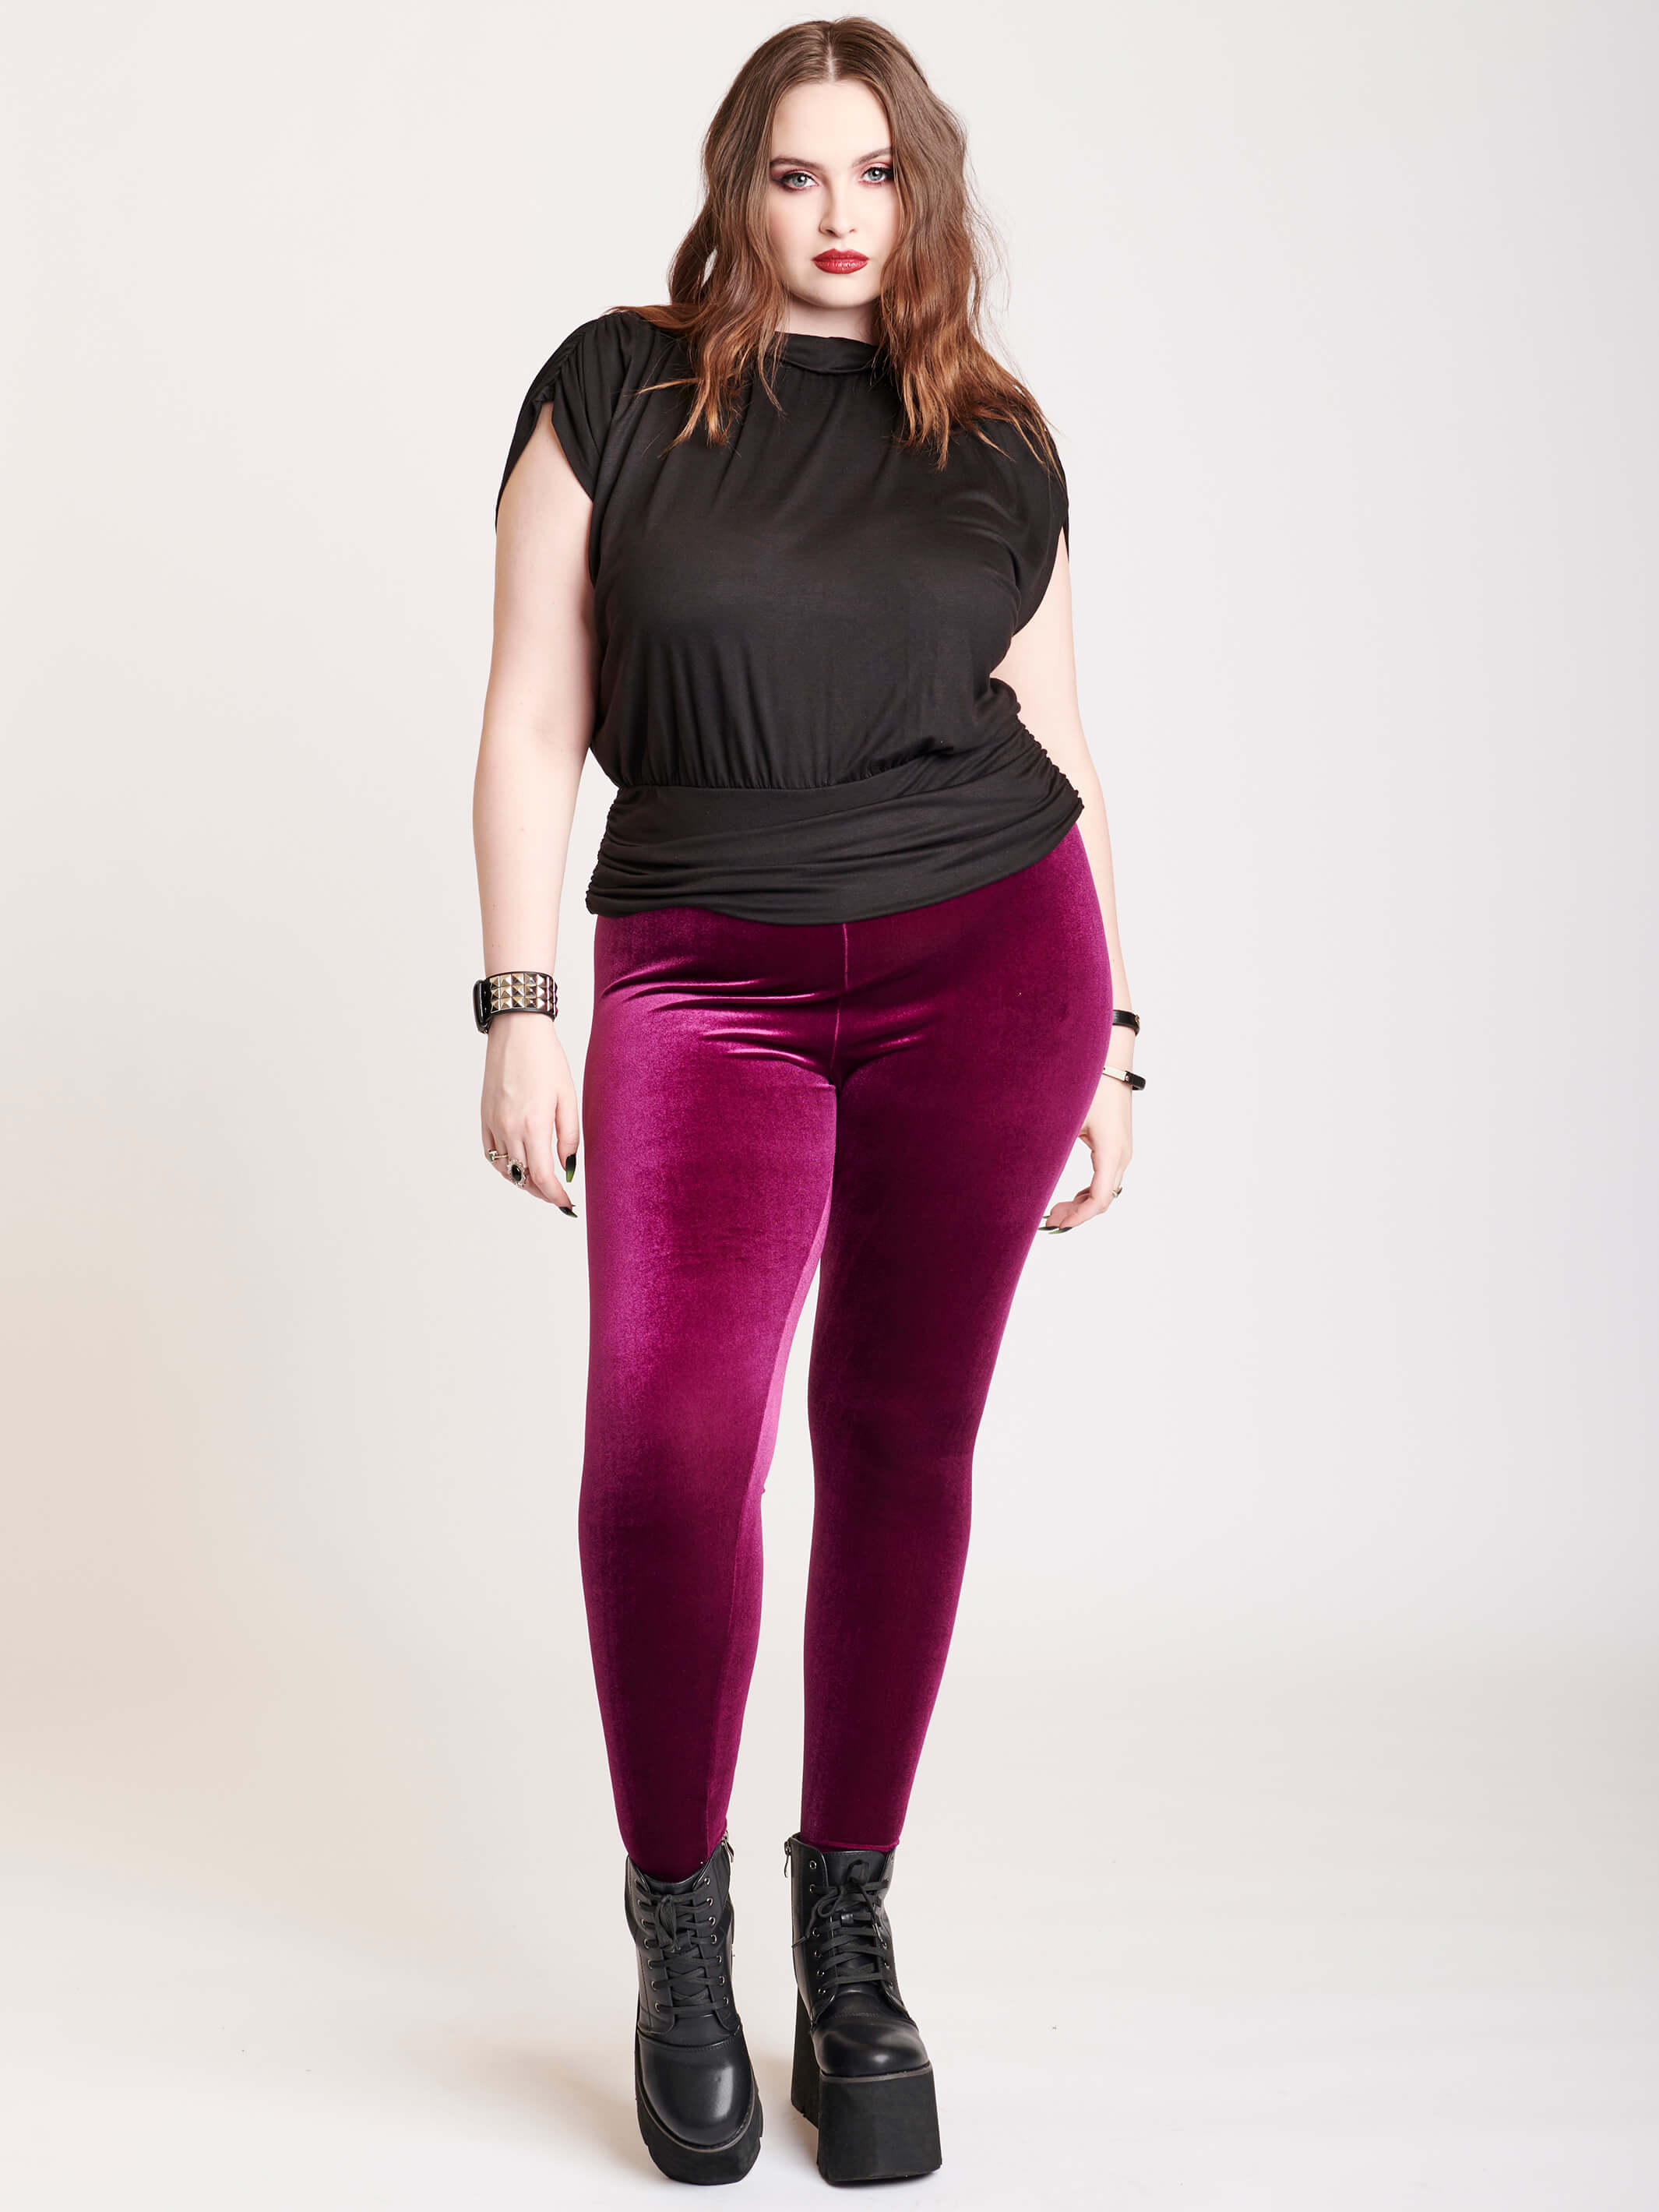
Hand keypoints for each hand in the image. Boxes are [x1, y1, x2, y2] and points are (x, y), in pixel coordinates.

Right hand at [481, 1014, 579, 1212]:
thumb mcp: (568, 1097)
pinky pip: (490, 1154)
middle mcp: (509, 1129)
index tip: (568, 1205)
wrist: (516, 1031)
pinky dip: (504, 1167)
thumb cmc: (547, 1059)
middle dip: (543, 1193)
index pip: (543, 1178)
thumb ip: (569, 1136)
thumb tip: (568, 1168)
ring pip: (505, 1170)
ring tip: (541, 1184)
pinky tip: (518, 1166)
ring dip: (523, 1182)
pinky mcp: (484, 1117)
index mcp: (533, 1125)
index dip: (556, 1197)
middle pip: (524, 1178)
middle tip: (559, 1197)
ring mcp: (493, 1124)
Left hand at [1039, 1073, 1131, 1232]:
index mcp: (1111, 1152)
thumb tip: (1029, 1176)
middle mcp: (1122, 1155)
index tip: (1057, 1224)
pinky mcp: (1119, 1146)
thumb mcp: (1067, 1118)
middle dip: (1078, 1214)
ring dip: (1084, 1204)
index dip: (1078, 1217)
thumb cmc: (1090, 1085)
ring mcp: (1123, 1151)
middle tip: (1050, 1220)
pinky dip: (1090, 1192)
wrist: (1111, 1061)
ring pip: (1107, 1191)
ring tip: (1057, 1210)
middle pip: (1104, 1200)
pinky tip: (1072, 1196)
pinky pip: (1107, 1178)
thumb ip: (1052, 1147)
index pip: (1099, 1199)